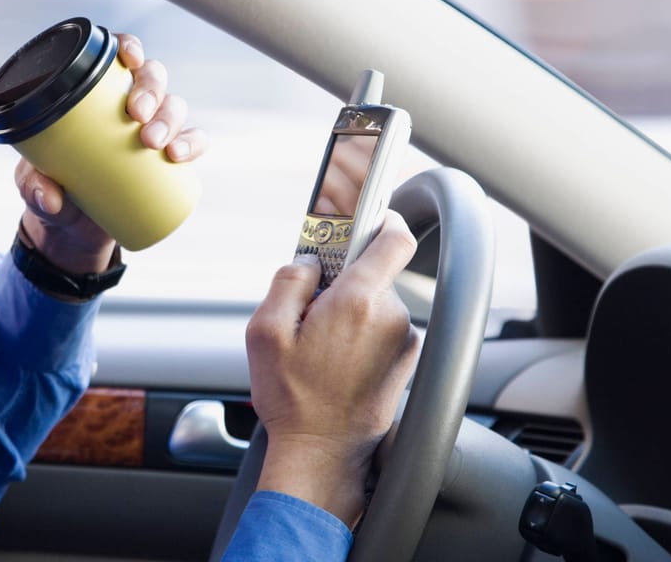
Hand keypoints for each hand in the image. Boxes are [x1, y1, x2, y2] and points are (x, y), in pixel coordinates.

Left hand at [15, 33, 206, 272]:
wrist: (71, 227)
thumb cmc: (50, 186)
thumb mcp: (31, 183)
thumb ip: (33, 186)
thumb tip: (50, 198)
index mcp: (95, 92)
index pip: (117, 56)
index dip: (129, 47)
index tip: (129, 60)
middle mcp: (127, 102)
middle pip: (151, 77)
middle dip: (150, 90)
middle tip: (136, 116)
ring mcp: (150, 128)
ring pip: (173, 106)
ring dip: (169, 118)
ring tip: (154, 144)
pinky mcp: (166, 157)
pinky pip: (191, 141)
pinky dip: (192, 143)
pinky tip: (180, 155)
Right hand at [245, 211, 420, 525]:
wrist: (324, 455)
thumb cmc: (293, 399)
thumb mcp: (265, 333)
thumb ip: (286, 282)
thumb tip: (305, 261)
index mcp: (357, 302)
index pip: (392, 238)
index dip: (381, 219)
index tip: (365, 216)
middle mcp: (391, 318)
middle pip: (373, 273)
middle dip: (342, 281)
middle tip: (311, 310)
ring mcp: (403, 342)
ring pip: (375, 303)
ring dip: (349, 313)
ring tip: (320, 347)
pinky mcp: (406, 362)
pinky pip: (382, 330)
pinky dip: (360, 336)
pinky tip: (334, 362)